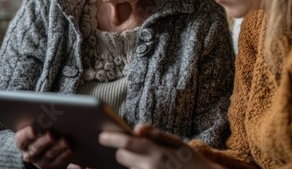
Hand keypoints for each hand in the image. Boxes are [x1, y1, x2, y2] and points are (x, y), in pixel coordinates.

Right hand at [15, 125, 72, 168]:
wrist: (43, 151)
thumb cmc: (41, 134)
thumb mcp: (36, 127)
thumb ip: (39, 123)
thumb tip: (46, 116)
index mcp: (23, 142)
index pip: (22, 139)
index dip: (27, 134)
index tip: (34, 129)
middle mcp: (30, 153)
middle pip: (36, 148)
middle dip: (44, 140)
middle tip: (51, 134)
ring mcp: (42, 161)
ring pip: (49, 154)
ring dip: (58, 147)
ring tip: (65, 141)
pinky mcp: (53, 166)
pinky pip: (59, 162)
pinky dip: (66, 155)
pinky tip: (71, 149)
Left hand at [99, 124, 223, 168]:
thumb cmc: (190, 160)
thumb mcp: (177, 142)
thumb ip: (155, 134)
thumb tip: (136, 128)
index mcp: (157, 153)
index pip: (127, 143)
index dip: (111, 138)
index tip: (101, 136)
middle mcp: (150, 167)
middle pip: (122, 157)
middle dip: (120, 151)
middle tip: (125, 147)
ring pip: (127, 168)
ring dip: (129, 162)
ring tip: (137, 157)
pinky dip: (135, 167)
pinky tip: (138, 163)